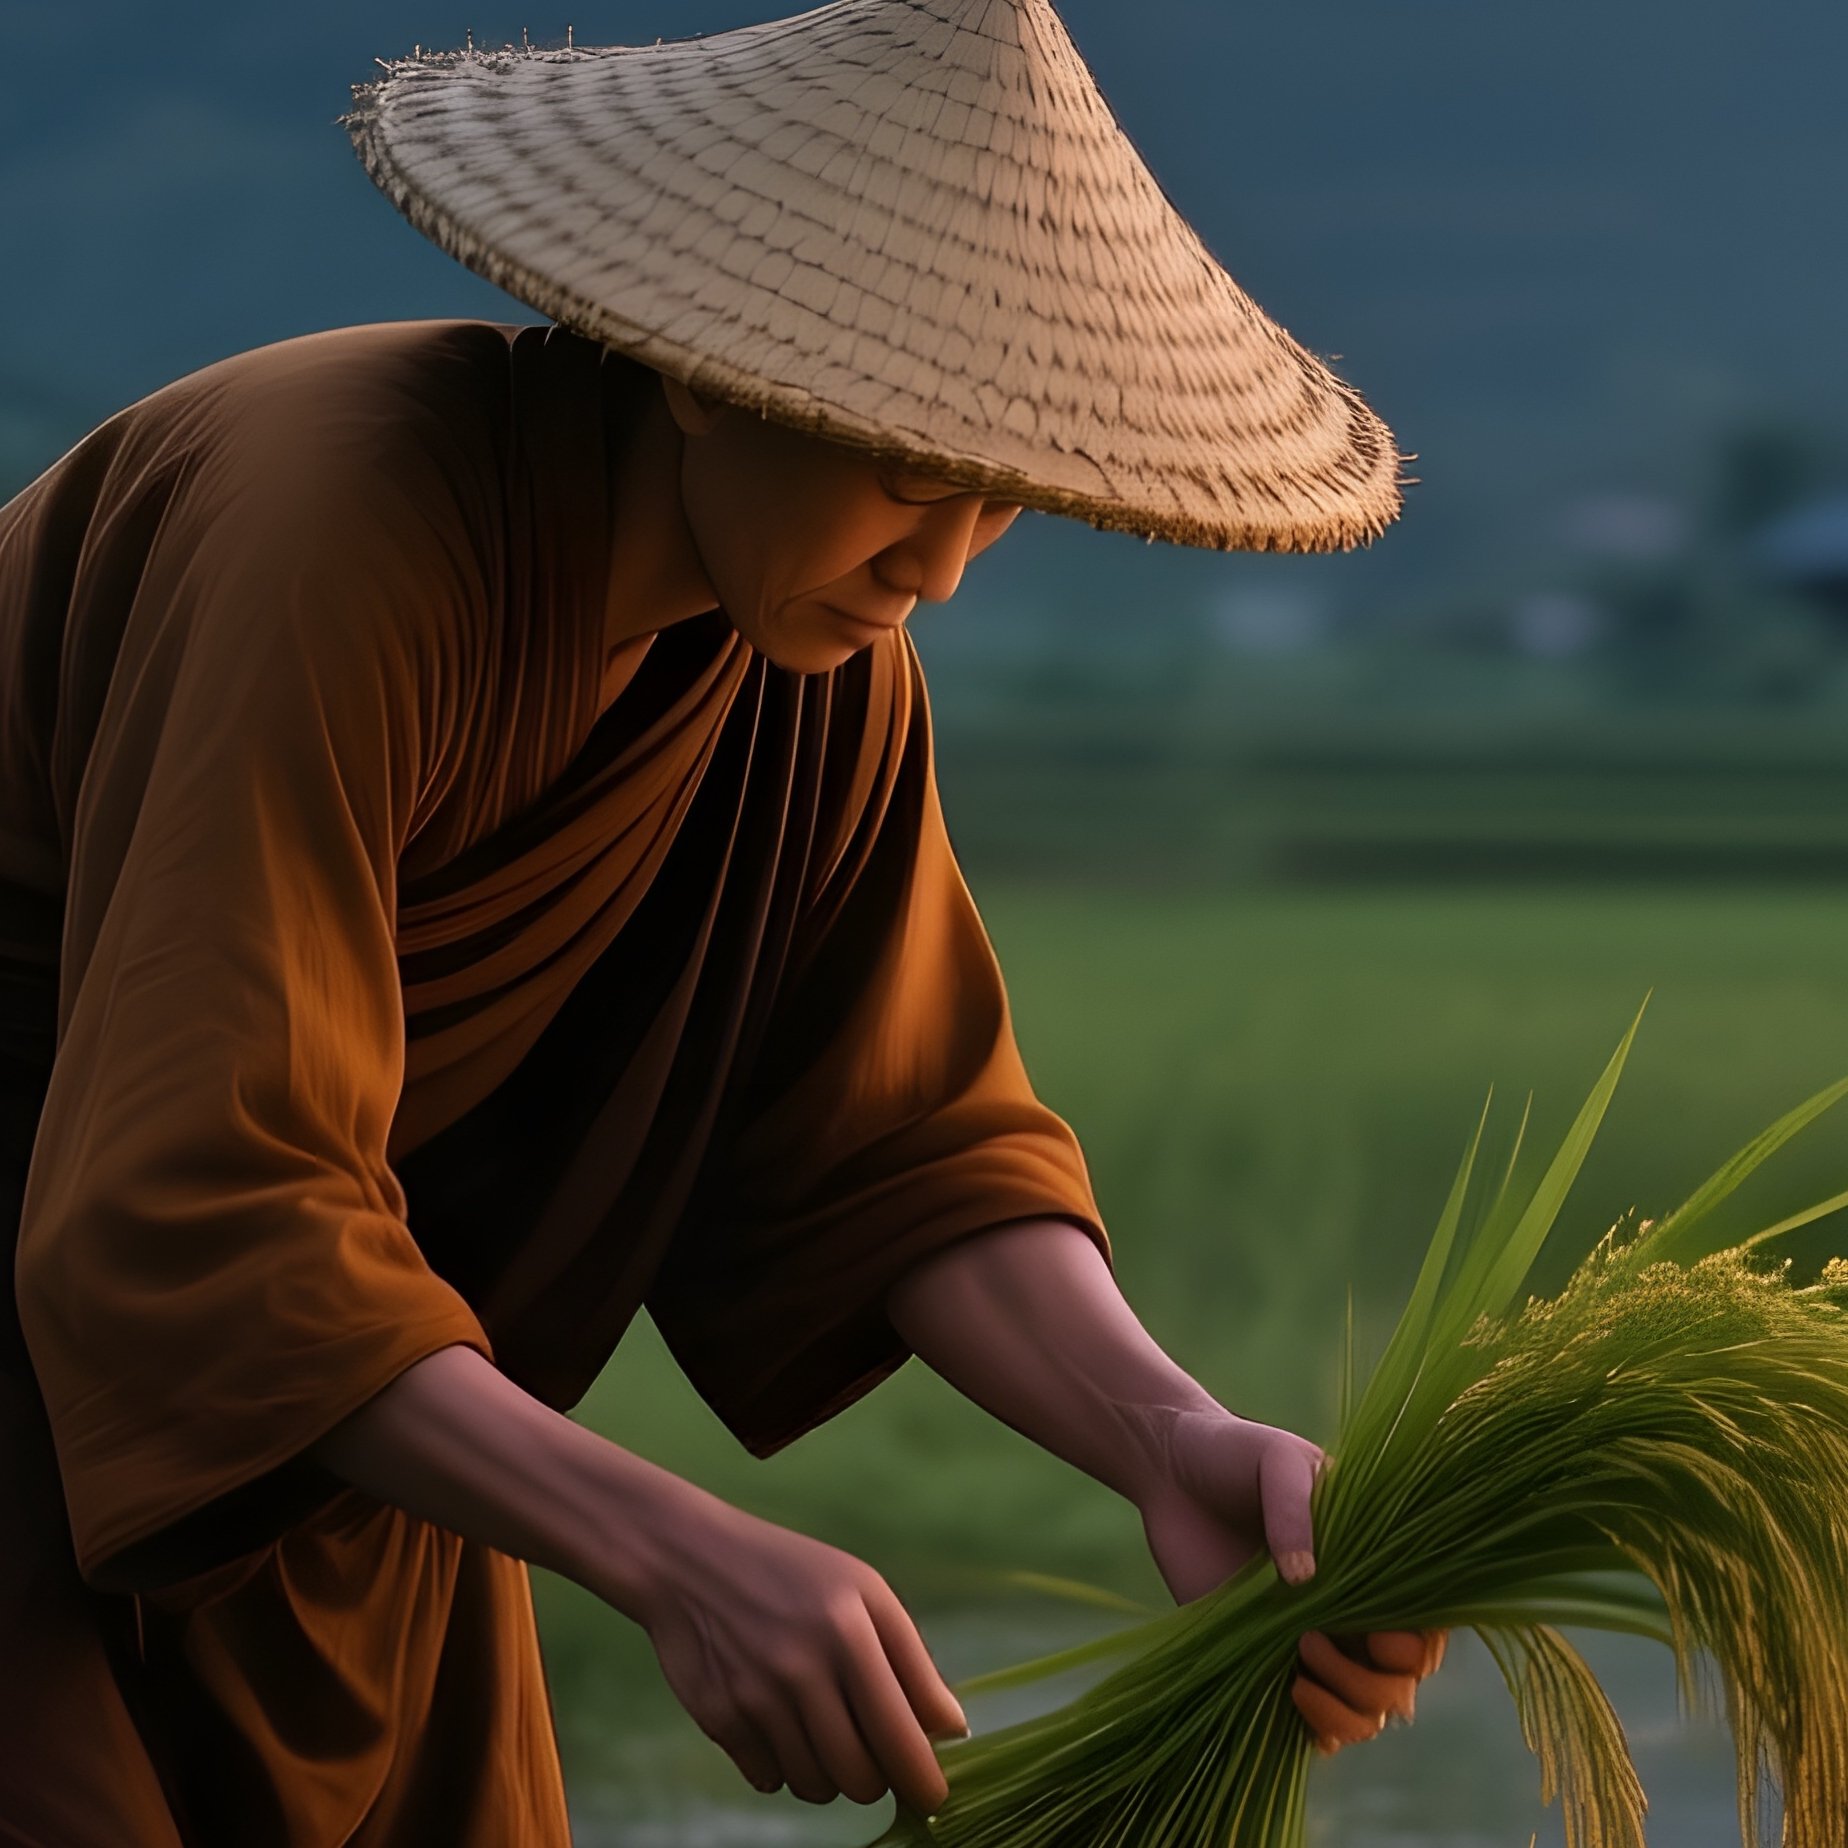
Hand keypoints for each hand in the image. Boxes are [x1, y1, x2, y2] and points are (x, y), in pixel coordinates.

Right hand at [632, 1493, 966, 1813]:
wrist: (688, 1557)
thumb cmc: (792, 1574)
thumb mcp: (862, 1589)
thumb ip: (911, 1660)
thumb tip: (953, 1730)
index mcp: (851, 1630)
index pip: (902, 1737)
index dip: (924, 1781)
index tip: (930, 1795)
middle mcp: (804, 1666)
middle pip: (862, 1777)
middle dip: (876, 1777)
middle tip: (869, 1749)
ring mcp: (757, 1696)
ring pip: (816, 1787)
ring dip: (828, 1773)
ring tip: (821, 1727)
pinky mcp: (719, 1718)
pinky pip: (769, 1780)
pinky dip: (781, 1766)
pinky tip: (777, 1722)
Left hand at [1133, 1408, 1447, 1754]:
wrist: (1172, 1470)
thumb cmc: (1235, 1455)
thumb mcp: (1275, 1460)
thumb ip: (1294, 1508)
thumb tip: (1303, 1579)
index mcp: (1373, 1562)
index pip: (1428, 1627)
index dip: (1417, 1646)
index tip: (1378, 1635)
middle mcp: (1351, 1609)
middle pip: (1400, 1683)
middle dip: (1371, 1684)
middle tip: (1309, 1640)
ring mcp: (1312, 1641)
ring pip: (1364, 1713)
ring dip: (1345, 1711)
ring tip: (1295, 1674)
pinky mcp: (1264, 1661)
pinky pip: (1311, 1723)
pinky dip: (1317, 1730)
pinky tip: (1289, 1698)